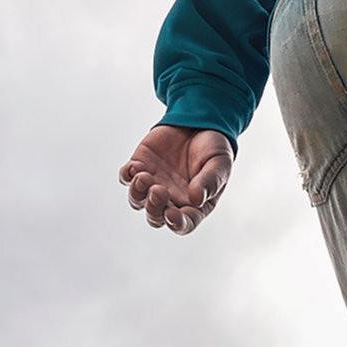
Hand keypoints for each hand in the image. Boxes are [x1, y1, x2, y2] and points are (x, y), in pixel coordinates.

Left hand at [119, 126, 233, 234]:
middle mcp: (172, 199)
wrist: (198, 123)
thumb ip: (210, 182)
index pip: (184, 223)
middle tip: (158, 190)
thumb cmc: (213, 148)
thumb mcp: (220, 164)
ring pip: (137, 201)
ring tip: (144, 176)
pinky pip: (126, 177)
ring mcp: (154, 184)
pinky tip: (136, 166)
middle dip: (153, 208)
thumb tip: (196, 200)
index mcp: (195, 205)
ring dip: (137, 193)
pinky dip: (127, 175)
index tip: (172, 214)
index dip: (176, 224)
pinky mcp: (141, 166)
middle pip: (156, 217)